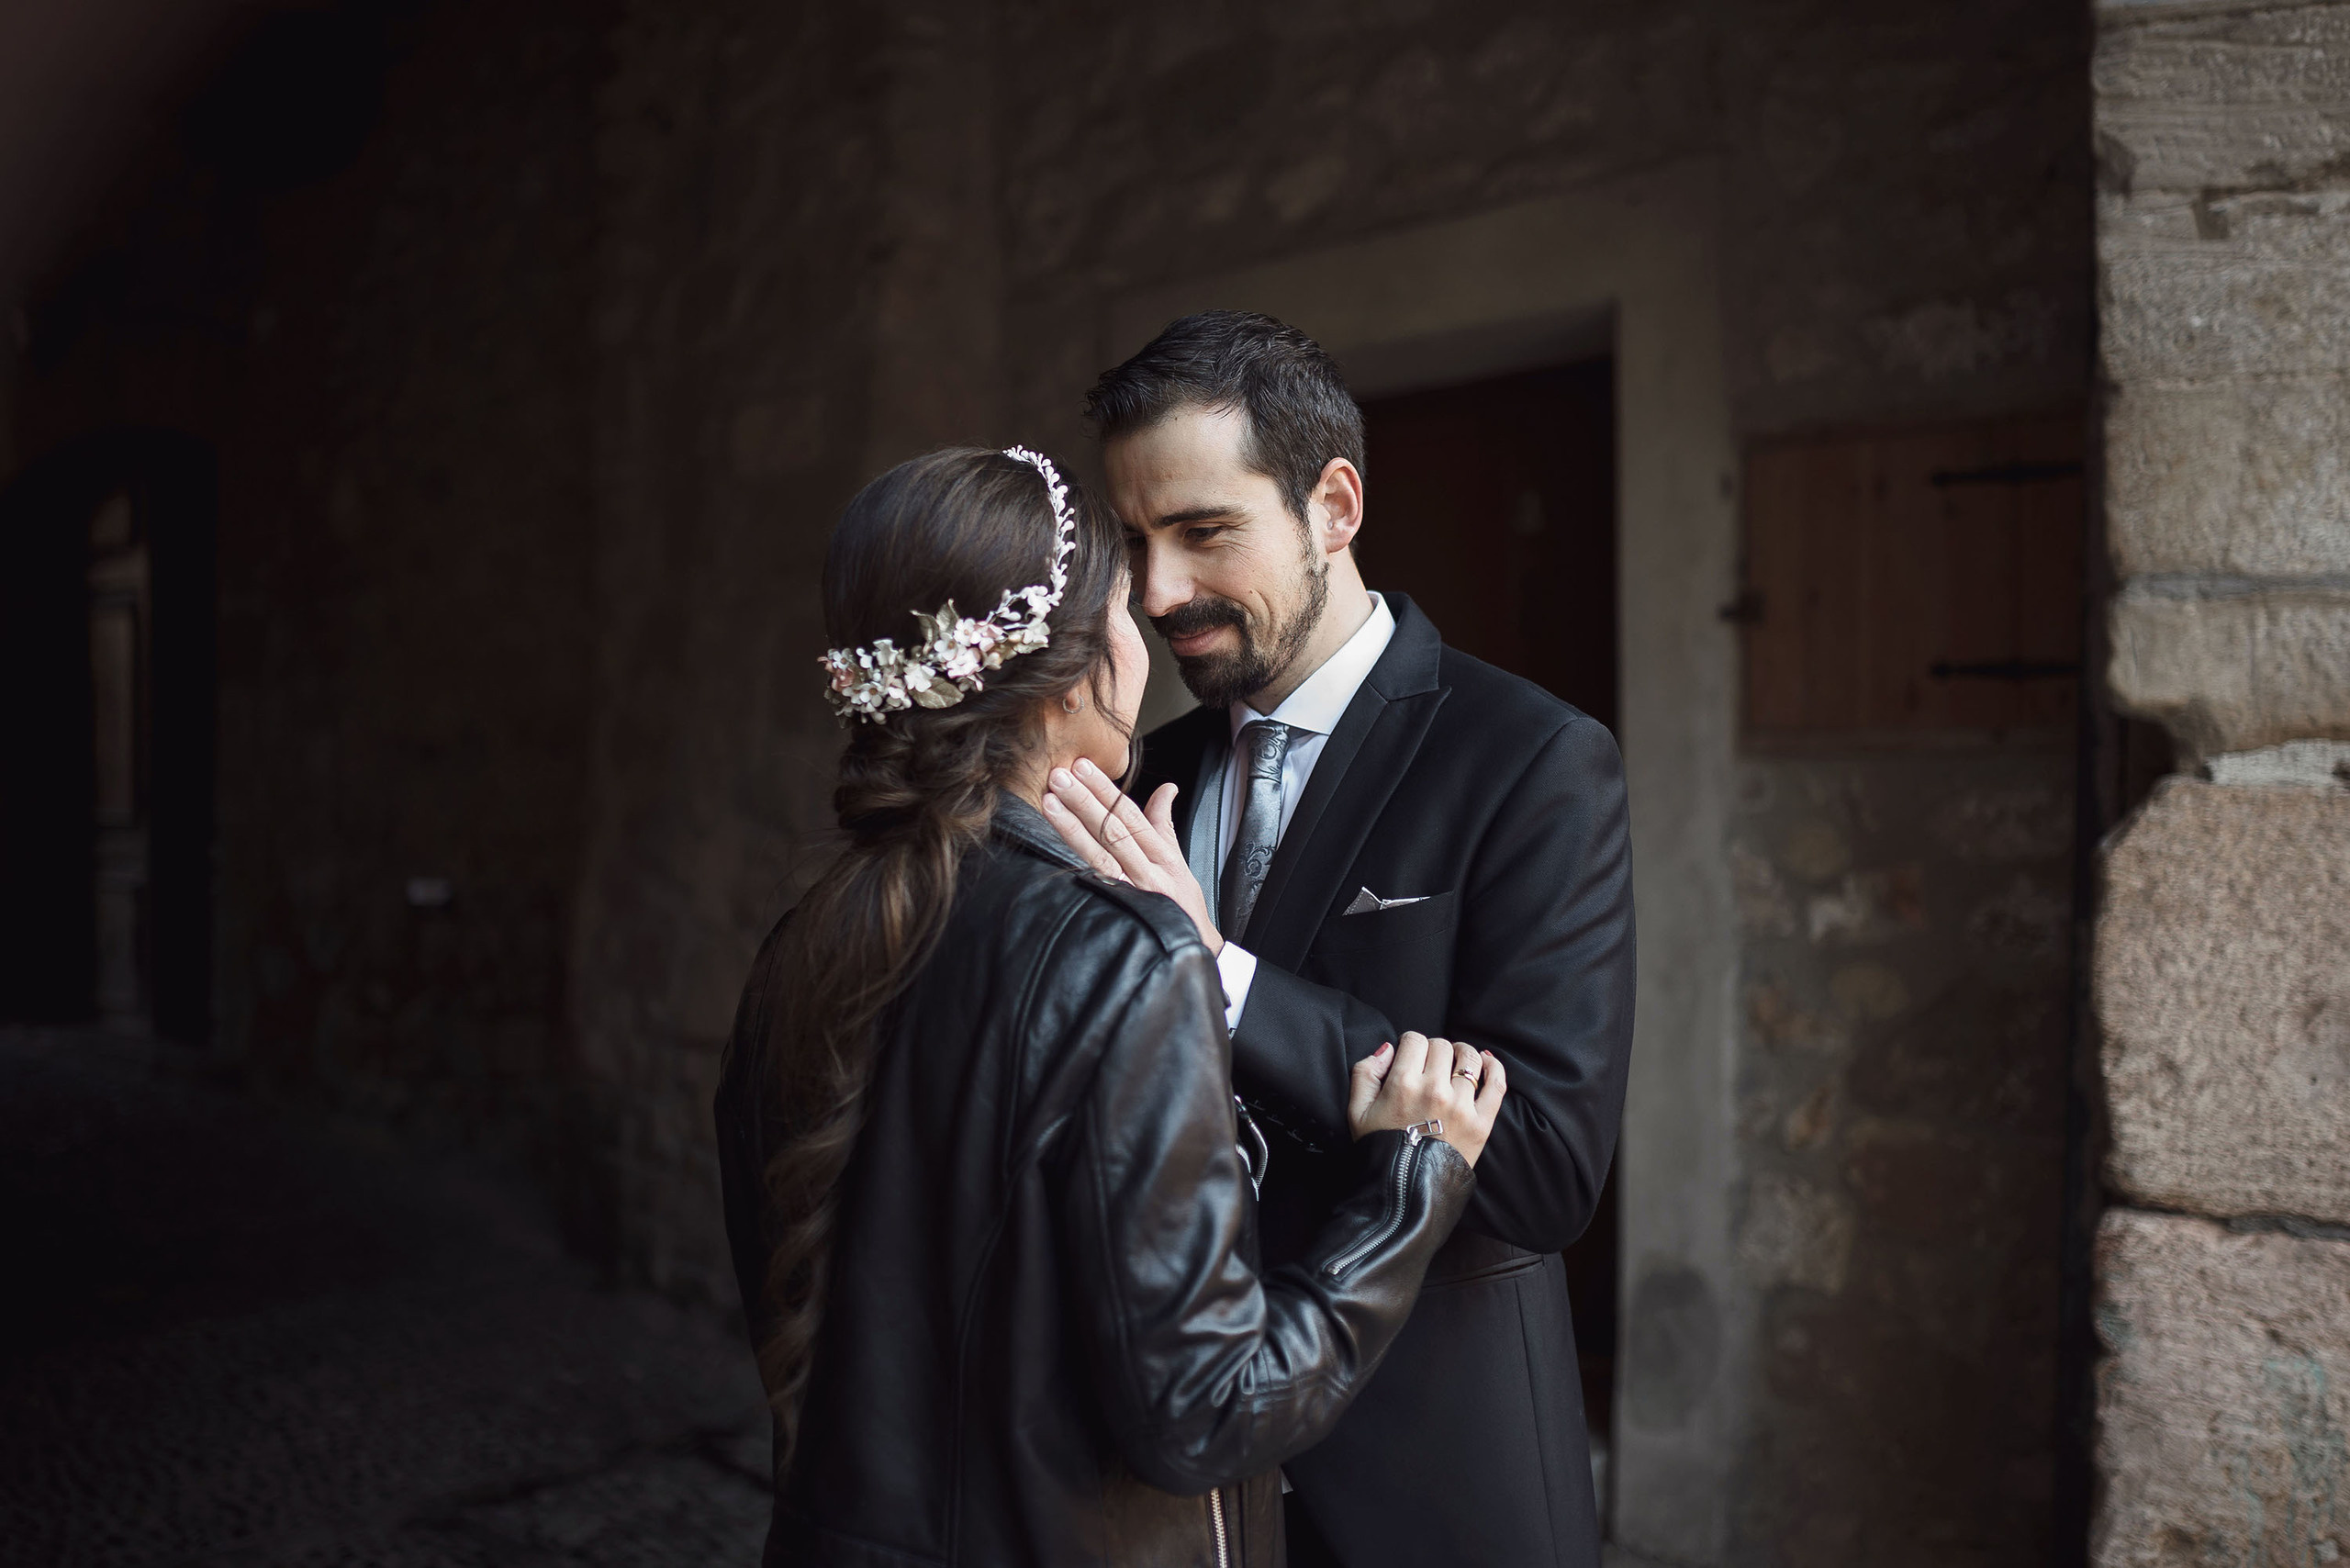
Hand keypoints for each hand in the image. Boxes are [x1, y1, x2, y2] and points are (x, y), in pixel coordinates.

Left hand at [1040, 759, 1223, 954]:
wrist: (1191, 954)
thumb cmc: (1182, 908)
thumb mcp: (1179, 863)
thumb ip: (1164, 825)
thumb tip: (1166, 789)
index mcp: (1163, 857)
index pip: (1130, 815)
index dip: (1106, 790)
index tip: (1083, 767)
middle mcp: (1149, 873)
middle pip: (1113, 830)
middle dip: (1084, 799)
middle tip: (1059, 775)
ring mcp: (1133, 895)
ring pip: (1100, 856)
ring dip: (1072, 828)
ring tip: (1050, 802)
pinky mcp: (1120, 915)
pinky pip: (1095, 889)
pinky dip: (1076, 869)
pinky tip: (1052, 851)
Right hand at [1346, 1031, 1505, 1167]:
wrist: (1404, 1192)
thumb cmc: (1380, 1151)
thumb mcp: (1356, 1111)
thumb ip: (1365, 1072)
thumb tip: (1387, 1049)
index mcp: (1402, 1084)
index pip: (1415, 1040)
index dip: (1411, 1044)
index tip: (1411, 1056)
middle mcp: (1434, 1090)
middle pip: (1442, 1046)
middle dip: (1435, 1050)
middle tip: (1431, 1064)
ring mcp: (1461, 1106)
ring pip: (1469, 1059)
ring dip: (1463, 1054)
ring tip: (1457, 1061)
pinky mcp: (1481, 1123)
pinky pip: (1497, 1084)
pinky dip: (1494, 1068)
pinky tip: (1486, 1063)